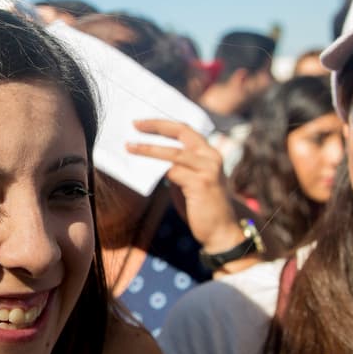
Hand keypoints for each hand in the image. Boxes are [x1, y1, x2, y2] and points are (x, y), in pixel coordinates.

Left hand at [125, 119, 243, 252]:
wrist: (222, 231)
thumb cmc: (202, 207)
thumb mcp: (188, 181)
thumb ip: (176, 168)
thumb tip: (150, 159)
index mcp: (209, 152)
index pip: (185, 129)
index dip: (162, 123)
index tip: (142, 122)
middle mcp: (211, 156)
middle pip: (181, 131)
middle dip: (156, 126)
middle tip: (135, 124)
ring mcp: (208, 169)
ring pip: (173, 152)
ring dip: (148, 148)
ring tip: (130, 146)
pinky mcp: (201, 184)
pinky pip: (172, 171)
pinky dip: (154, 168)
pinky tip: (141, 169)